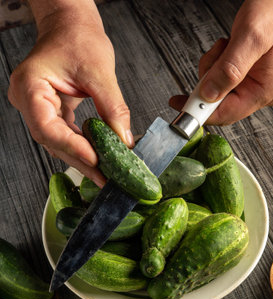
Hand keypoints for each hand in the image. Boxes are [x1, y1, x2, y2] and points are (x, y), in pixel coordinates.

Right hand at [8, 1, 133, 186]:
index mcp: (30, 86)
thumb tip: (124, 141)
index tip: (95, 159)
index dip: (72, 147)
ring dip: (82, 158)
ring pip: (58, 143)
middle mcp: (29, 101)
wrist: (71, 27)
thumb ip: (112, 107)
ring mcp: (37, 109)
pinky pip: (65, 136)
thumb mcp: (99, 70)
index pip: (47, 127)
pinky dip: (82, 147)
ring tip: (104, 173)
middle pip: (52, 140)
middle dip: (80, 160)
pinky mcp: (50, 113)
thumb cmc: (78, 38)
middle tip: (104, 178)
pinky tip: (98, 158)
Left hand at [169, 0, 272, 124]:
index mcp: (266, 90)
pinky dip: (217, 62)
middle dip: (208, 81)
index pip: (227, 113)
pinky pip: (221, 77)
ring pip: (217, 89)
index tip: (181, 107)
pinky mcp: (247, 75)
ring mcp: (254, 84)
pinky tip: (227, 48)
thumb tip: (209, 94)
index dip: (201, 112)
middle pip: (220, 102)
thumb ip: (229, 69)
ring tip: (226, 46)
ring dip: (212, 67)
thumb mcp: (251, 37)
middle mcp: (261, 91)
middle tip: (212, 59)